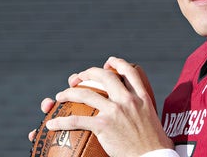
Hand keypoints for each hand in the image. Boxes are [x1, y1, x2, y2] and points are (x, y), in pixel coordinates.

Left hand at [29, 57, 172, 156]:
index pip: (130, 72)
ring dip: (69, 93)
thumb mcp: (152, 118)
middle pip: (105, 77)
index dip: (117, 63)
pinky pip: (77, 120)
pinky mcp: (104, 125)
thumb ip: (142, 110)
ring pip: (86, 94)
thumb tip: (138, 112)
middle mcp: (128, 100)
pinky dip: (61, 121)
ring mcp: (115, 111)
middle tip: (78, 78)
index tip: (108, 63)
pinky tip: (52, 124)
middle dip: (88, 73)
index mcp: (142, 97)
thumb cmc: (154, 144)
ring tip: (60, 96)